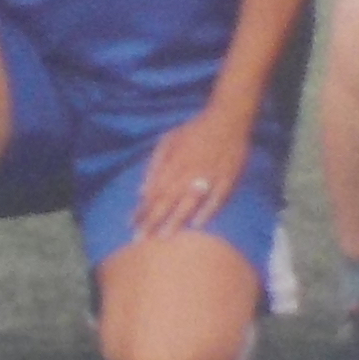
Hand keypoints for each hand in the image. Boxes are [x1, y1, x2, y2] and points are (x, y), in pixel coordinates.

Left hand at [135, 105, 251, 238]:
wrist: (226, 119)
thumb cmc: (194, 131)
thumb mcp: (168, 141)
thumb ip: (154, 166)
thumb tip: (141, 192)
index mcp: (172, 164)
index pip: (153, 192)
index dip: (142, 209)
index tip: (131, 226)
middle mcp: (187, 172)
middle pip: (167, 200)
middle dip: (152, 221)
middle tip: (139, 239)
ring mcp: (208, 176)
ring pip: (189, 202)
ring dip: (176, 220)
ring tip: (164, 237)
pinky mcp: (227, 179)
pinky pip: (217, 198)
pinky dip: (208, 211)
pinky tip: (198, 225)